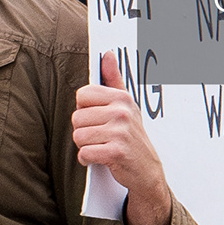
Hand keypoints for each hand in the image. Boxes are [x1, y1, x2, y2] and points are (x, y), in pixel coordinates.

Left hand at [74, 50, 173, 224]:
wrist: (146, 170)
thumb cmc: (130, 136)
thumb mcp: (125, 106)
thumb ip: (113, 80)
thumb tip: (107, 54)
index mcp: (121, 98)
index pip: (82, 95)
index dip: (85, 110)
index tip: (98, 119)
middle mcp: (122, 112)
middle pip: (77, 118)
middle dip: (84, 131)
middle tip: (101, 137)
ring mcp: (121, 132)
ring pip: (78, 136)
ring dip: (85, 146)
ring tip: (101, 147)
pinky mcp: (116, 152)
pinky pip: (84, 153)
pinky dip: (87, 159)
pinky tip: (100, 159)